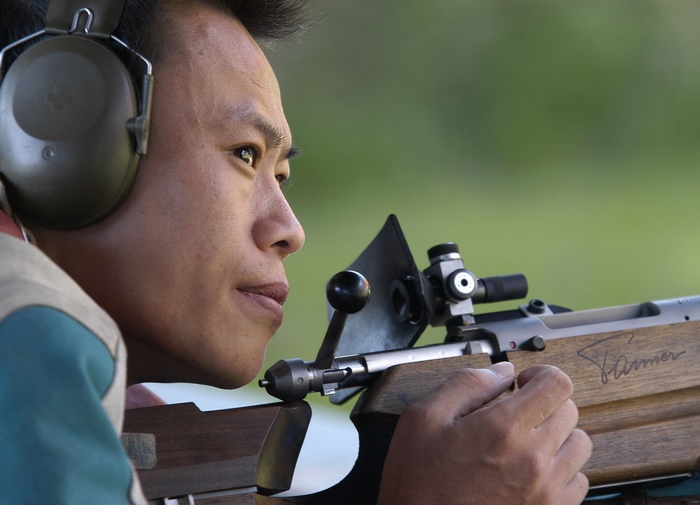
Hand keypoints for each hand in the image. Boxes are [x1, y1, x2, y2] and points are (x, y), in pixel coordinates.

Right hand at [377, 362, 591, 504]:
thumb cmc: (417, 483)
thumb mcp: (423, 418)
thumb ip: (466, 384)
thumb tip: (501, 371)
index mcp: (503, 428)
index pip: (557, 383)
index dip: (541, 374)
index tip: (524, 382)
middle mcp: (533, 458)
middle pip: (570, 411)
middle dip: (544, 403)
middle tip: (517, 411)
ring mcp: (545, 491)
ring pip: (579, 445)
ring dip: (557, 434)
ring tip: (527, 440)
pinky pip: (580, 482)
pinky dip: (562, 470)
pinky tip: (533, 469)